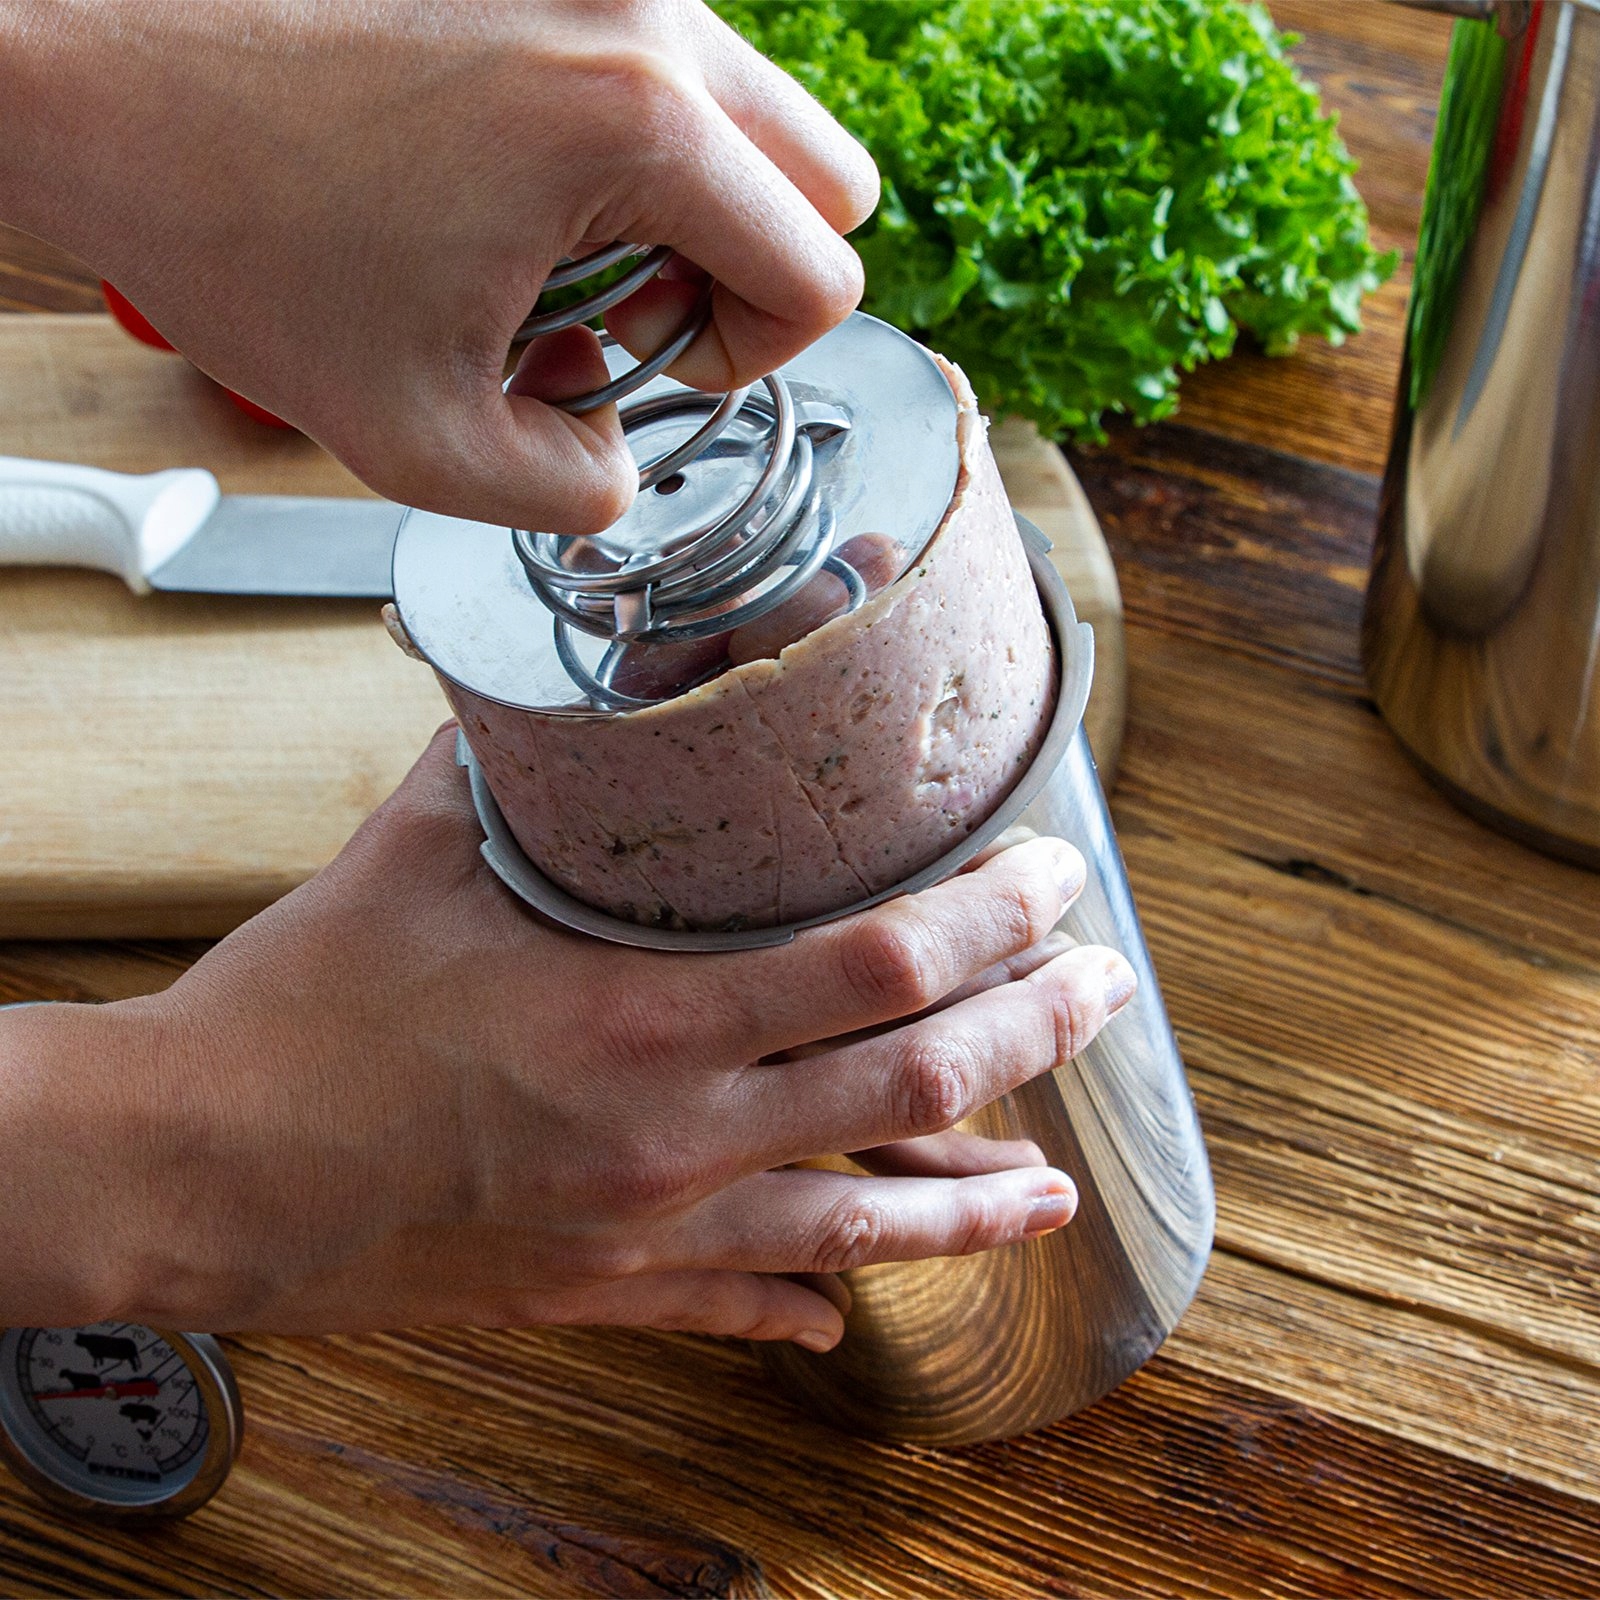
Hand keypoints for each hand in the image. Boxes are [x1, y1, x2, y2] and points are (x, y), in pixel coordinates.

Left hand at [0, 0, 875, 531]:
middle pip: (822, 174)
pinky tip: (512, 192)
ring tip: (552, 254)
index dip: (752, 358)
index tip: (653, 371)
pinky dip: (625, 147)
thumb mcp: (426, 440)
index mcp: (635, 129)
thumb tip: (614, 466)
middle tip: (627, 312)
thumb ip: (569, 493)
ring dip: (689, 209)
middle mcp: (638, 20)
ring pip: (746, 115)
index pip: (821, 272)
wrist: (96, 81)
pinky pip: (660, 66)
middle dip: (747, 273)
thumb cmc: (240, 234)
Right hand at [1, 729, 1135, 1350]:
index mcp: (641, 1017)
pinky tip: (852, 1310)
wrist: (202, 1172)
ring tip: (1050, 1190)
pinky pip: (739, 1307)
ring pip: (862, 1226)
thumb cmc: (304, 1010)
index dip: (991, 925)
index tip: (1049, 885)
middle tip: (1102, 990)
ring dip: (975, 1201)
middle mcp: (672, 1137)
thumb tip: (569, 690)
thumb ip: (515, 771)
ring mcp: (646, 1233)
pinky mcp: (599, 1293)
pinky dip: (813, 1300)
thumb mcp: (416, 857)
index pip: (877, 968)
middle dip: (1032, 1033)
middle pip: (912, 1087)